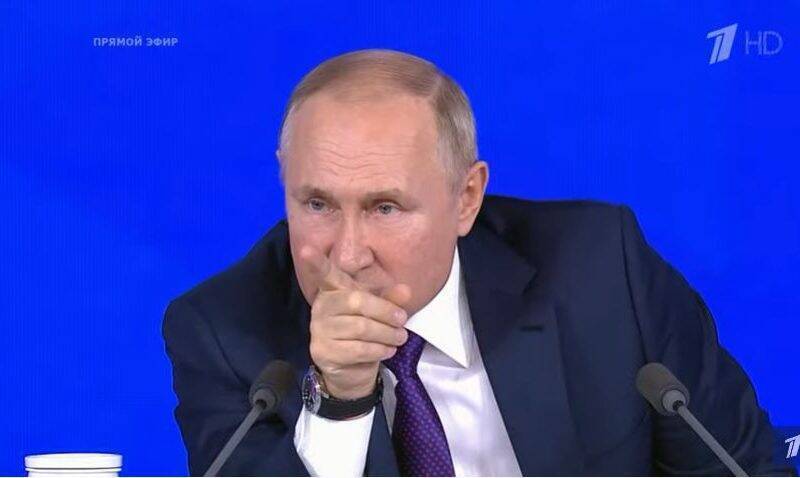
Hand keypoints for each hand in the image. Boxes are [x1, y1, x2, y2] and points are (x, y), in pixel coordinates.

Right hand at [302, 246, 411, 399]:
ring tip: (400, 337)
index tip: (307, 249)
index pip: (324, 274)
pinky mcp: (323, 352)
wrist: (352, 370)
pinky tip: (387, 350)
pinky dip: (378, 350)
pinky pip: (357, 349)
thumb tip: (406, 290)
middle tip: (402, 320)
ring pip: (360, 328)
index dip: (315, 263)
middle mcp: (321, 307)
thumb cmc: (365, 332)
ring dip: (386, 334)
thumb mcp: (380, 311)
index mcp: (333, 290)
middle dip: (385, 311)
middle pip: (356, 301)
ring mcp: (319, 330)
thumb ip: (390, 299)